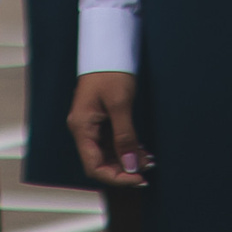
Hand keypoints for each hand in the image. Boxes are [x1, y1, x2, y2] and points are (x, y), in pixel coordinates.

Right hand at [70, 71, 150, 188]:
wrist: (108, 53)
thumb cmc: (110, 74)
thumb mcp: (120, 105)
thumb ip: (125, 137)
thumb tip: (132, 166)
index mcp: (82, 127)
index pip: (94, 166)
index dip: (116, 177)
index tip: (139, 178)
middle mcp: (83, 130)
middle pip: (100, 163)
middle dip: (125, 170)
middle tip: (149, 168)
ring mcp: (92, 126)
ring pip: (107, 155)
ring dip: (128, 161)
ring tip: (149, 159)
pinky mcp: (101, 122)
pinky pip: (112, 144)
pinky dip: (127, 150)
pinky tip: (142, 150)